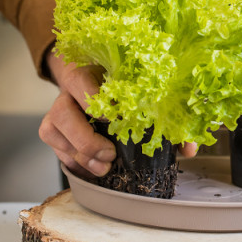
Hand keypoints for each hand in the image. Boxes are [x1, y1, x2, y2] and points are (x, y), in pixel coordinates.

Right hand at [39, 51, 196, 176]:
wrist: (93, 77)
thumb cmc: (123, 86)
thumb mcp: (142, 91)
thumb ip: (167, 117)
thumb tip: (188, 148)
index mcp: (90, 73)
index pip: (81, 80)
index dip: (94, 99)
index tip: (114, 117)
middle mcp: (68, 91)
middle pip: (64, 112)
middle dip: (86, 137)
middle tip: (110, 153)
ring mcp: (57, 110)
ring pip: (53, 131)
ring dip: (78, 154)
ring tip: (103, 167)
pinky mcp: (53, 129)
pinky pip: (54, 147)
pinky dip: (71, 161)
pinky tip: (91, 169)